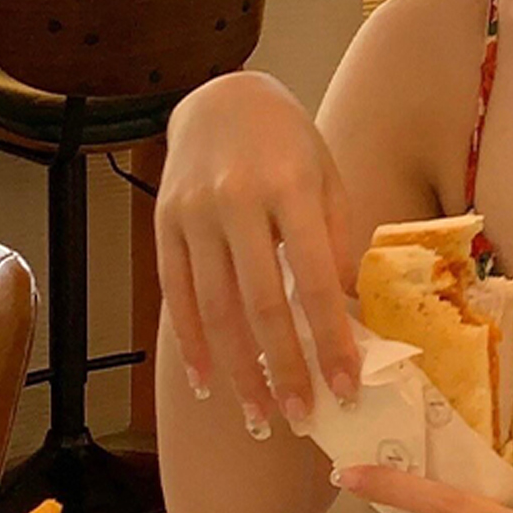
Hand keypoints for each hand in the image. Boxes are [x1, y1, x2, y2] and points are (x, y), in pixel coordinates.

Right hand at [155, 72, 359, 433]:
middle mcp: (238, 202)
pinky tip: (208, 381)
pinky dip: (192, 344)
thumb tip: (349, 311)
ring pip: (215, 309)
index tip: (345, 385)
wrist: (222, 96)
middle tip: (303, 416)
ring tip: (260, 415)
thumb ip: (338, 241)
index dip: (330, 339)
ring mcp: (194, 215)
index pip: (315, 279)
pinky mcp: (163, 225)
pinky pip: (177, 296)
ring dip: (238, 371)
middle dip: (283, 368)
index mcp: (292, 188)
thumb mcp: (328, 177)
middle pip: (261, 303)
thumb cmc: (289, 143)